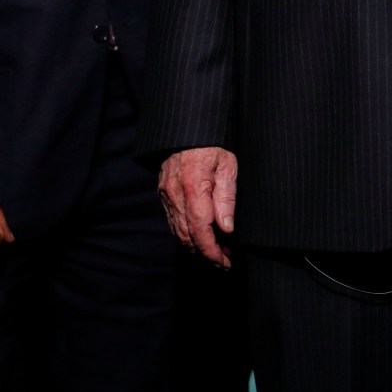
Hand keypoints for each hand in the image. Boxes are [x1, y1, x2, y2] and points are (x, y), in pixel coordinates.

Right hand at [157, 146, 236, 268]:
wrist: (188, 129)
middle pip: (187, 236)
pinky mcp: (163, 194)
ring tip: (216, 253)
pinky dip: (186, 235)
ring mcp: (166, 195)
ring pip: (178, 232)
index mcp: (193, 186)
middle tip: (224, 262)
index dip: (212, 251)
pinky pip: (173, 222)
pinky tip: (200, 239)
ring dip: (196, 248)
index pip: (200, 230)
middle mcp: (175, 194)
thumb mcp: (228, 166)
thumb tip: (227, 228)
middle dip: (205, 254)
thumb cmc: (213, 145)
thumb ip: (227, 198)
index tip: (225, 262)